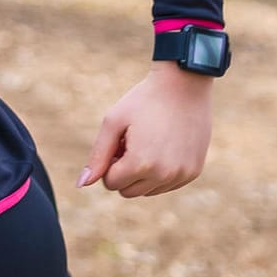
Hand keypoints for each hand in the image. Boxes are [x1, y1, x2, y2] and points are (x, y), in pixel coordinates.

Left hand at [77, 63, 212, 197]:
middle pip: (129, 191)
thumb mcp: (114, 122)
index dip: (109, 162)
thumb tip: (82, 184)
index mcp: (140, 163)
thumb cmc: (144, 100)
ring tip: (147, 143)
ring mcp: (182, 175)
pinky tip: (164, 146)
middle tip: (131, 142)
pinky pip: (167, 185)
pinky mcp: (194, 171)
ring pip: (148, 191)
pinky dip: (160, 172)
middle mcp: (163, 174)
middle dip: (124, 171)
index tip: (118, 141)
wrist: (184, 84)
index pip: (111, 183)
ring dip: (142, 174)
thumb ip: (98, 155)